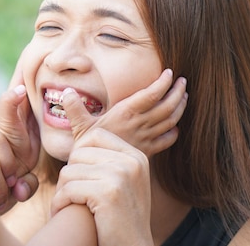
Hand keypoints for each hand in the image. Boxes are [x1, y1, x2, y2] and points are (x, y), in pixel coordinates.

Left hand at [51, 128, 153, 245]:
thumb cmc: (119, 218)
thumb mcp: (121, 182)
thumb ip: (105, 160)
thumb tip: (76, 131)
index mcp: (135, 156)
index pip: (96, 135)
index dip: (78, 152)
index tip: (77, 175)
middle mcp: (131, 162)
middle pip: (79, 153)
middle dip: (68, 174)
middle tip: (68, 194)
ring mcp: (121, 176)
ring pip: (70, 170)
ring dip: (61, 191)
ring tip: (65, 204)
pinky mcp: (108, 193)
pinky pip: (69, 189)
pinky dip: (60, 202)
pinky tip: (62, 212)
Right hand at [61, 68, 187, 156]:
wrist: (97, 176)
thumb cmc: (87, 150)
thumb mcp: (80, 127)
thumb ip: (75, 109)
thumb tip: (66, 90)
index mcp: (125, 114)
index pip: (151, 94)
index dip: (163, 83)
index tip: (170, 73)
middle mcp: (139, 125)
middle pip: (167, 105)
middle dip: (178, 92)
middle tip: (183, 82)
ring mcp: (146, 139)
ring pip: (171, 120)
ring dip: (180, 107)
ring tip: (183, 96)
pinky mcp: (148, 152)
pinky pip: (167, 140)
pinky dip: (174, 131)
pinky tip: (175, 126)